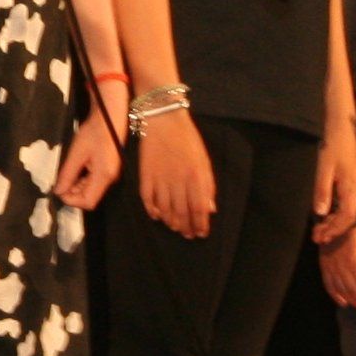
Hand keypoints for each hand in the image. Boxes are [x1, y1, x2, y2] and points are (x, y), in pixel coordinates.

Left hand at [54, 102, 121, 210]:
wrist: (109, 116)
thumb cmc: (93, 132)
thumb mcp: (77, 153)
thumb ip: (68, 174)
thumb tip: (58, 191)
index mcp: (104, 176)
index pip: (88, 202)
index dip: (72, 200)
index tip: (58, 190)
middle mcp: (110, 179)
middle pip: (90, 197)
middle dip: (73, 194)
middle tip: (59, 183)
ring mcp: (110, 174)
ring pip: (92, 190)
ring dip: (77, 187)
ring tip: (64, 176)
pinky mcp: (109, 168)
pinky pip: (95, 181)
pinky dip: (83, 180)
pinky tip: (74, 171)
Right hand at [136, 109, 214, 237]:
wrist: (164, 120)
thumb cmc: (188, 139)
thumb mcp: (204, 161)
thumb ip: (208, 186)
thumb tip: (210, 209)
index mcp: (196, 177)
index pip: (199, 209)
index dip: (200, 224)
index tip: (201, 233)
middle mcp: (178, 181)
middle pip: (182, 212)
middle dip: (186, 227)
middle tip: (188, 235)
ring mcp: (160, 179)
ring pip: (164, 209)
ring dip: (171, 222)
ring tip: (175, 228)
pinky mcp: (145, 175)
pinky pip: (147, 199)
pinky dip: (151, 210)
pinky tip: (157, 216)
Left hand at [311, 132, 355, 245]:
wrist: (341, 128)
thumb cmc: (332, 146)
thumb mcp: (323, 168)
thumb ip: (322, 191)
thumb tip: (320, 213)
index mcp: (351, 188)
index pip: (347, 216)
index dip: (336, 229)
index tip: (323, 237)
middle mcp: (355, 190)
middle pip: (349, 217)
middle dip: (335, 229)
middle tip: (318, 238)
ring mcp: (354, 186)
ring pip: (347, 211)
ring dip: (335, 222)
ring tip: (320, 231)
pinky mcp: (350, 182)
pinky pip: (345, 204)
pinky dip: (336, 213)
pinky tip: (326, 216)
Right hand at [320, 223, 355, 312]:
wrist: (335, 220)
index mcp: (354, 260)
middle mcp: (341, 266)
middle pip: (353, 290)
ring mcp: (331, 267)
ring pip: (342, 290)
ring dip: (353, 301)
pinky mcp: (324, 266)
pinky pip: (329, 285)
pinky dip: (336, 296)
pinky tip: (344, 303)